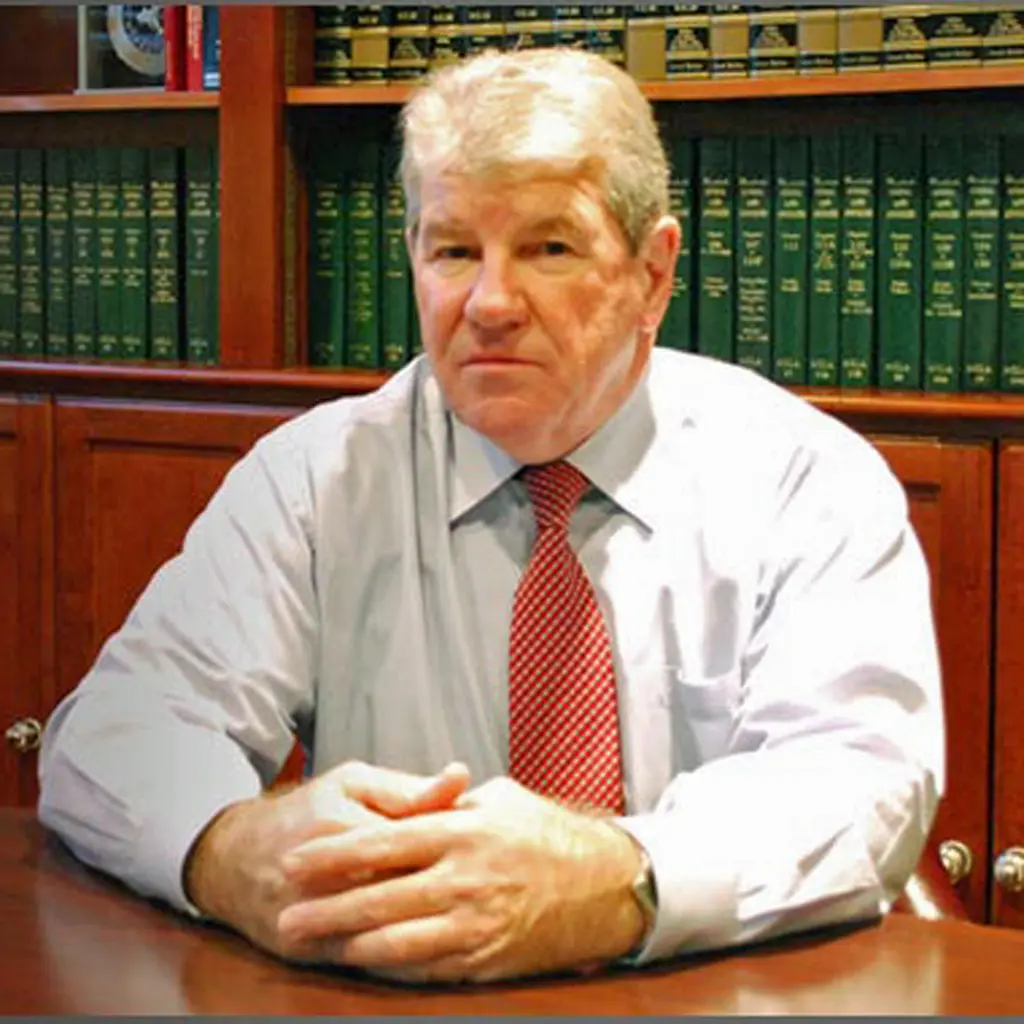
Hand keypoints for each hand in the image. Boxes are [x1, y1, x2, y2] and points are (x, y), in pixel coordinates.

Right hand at [184, 760, 470, 958]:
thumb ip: (408, 787)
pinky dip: (398, 960)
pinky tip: (432, 954)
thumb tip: (460, 777)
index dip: (452, 847)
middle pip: (399, 887)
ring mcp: (312, 914)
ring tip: (467, 923)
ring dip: (428, 929)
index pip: (410, 839)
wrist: (237, 859)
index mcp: (338, 822)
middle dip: (444, 890)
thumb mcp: (354, 783)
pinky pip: (362, 960)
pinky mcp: (306, 948)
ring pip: (383, 929)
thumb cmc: (307, 811)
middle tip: (487, 888)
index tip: (486, 848)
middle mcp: (322, 872)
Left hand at [276, 777, 645, 982]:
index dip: (335, 853)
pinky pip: (427, 968)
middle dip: (326, 907)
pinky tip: (363, 963)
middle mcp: (464, 877)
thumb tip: (414, 799)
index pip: (384, 841)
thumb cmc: (549, 835)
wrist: (604, 886)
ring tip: (312, 944)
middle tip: (286, 914)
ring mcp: (474, 922)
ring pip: (396, 940)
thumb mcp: (501, 801)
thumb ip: (450, 803)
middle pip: (379, 895)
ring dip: (348, 943)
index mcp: (463, 830)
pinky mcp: (485, 958)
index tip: (296, 861)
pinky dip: (390, 968)